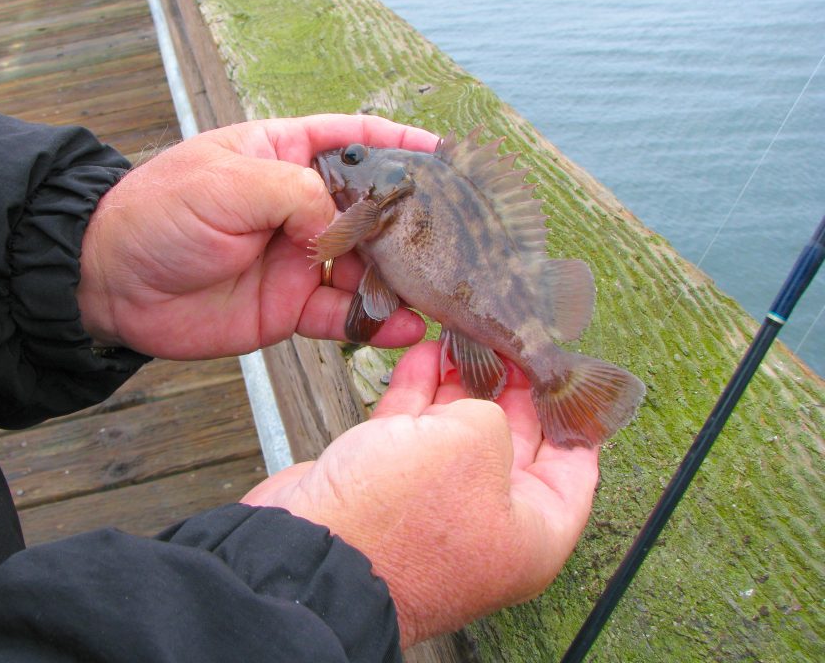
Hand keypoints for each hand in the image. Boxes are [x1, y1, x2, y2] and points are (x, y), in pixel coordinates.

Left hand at [76, 115, 436, 358]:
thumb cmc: (158, 212)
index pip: (356, 139)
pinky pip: (342, 315)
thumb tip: (346, 229)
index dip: (402, 144)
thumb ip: (297, 195)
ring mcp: (299, 259)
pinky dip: (373, 322)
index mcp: (285, 154)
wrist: (110, 284)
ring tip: (439, 290)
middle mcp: (300, 206)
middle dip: (413, 222)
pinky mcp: (290, 307)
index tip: (448, 156)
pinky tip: (404, 327)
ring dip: (401, 279)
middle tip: (455, 238)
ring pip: (367, 269)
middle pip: (373, 211)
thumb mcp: (228, 183)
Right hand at [241, 340, 599, 647]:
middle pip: (513, 444)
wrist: (312, 546)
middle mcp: (486, 524)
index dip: (573, 414)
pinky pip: (413, 431)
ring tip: (465, 340)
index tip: (566, 372)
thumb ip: (495, 412)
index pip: (575, 468)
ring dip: (460, 383)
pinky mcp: (386, 487)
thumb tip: (478, 403)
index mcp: (531, 533)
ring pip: (457, 433)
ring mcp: (434, 506)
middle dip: (510, 389)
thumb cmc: (400, 520)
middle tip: (510, 344)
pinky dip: (420, 392)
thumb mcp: (478, 444)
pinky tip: (426, 355)